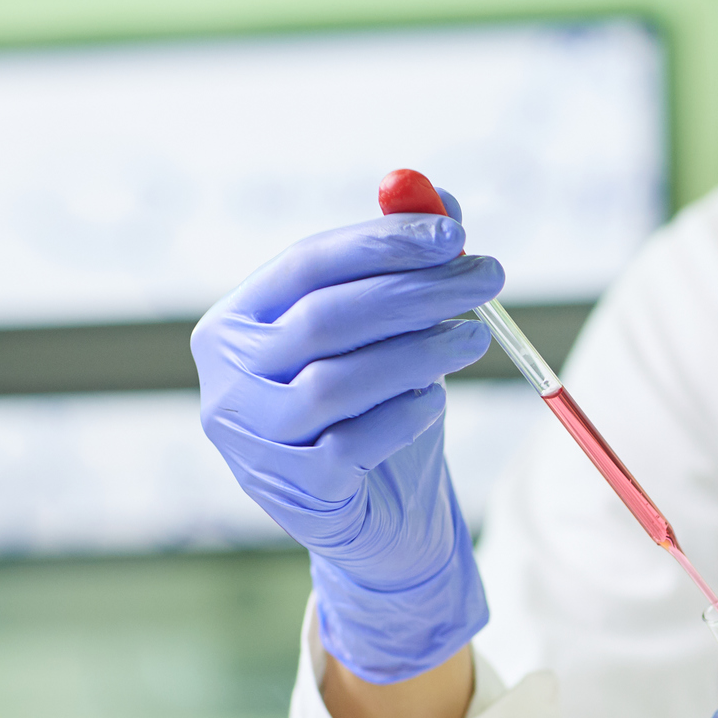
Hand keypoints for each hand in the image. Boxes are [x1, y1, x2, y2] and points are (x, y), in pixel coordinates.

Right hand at [193, 193, 502, 682]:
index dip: (381, 243)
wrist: (376, 517)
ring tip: (474, 338)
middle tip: (488, 279)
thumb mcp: (386, 336)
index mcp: (237, 322)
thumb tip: (444, 199)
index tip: (455, 233)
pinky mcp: (293, 490)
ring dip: (420, 352)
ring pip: (338, 382)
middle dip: (416, 292)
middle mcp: (228, 378)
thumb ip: (400, 268)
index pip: (306, 264)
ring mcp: (253, 439)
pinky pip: (355, 442)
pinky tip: (433, 401)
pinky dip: (405, 414)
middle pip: (325, 318)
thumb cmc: (375, 411)